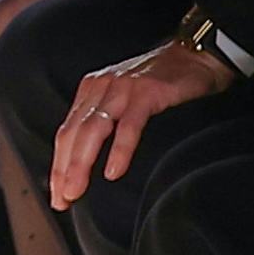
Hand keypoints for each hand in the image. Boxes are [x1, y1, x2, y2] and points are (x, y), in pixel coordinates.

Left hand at [49, 36, 234, 211]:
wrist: (197, 55)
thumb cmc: (162, 83)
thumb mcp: (124, 99)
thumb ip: (105, 121)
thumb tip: (87, 160)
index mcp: (92, 90)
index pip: (66, 133)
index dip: (58, 165)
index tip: (56, 193)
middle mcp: (101, 87)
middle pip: (73, 134)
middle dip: (63, 170)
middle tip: (61, 199)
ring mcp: (123, 88)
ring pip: (93, 130)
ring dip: (80, 164)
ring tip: (75, 190)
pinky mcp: (147, 92)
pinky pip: (129, 125)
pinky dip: (119, 150)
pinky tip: (113, 171)